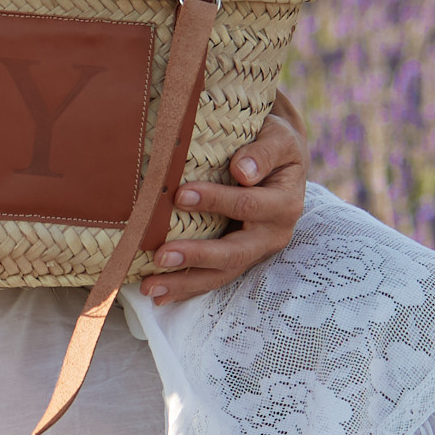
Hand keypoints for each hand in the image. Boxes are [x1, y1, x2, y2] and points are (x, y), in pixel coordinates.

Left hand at [142, 92, 308, 306]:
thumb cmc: (275, 143)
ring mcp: (256, 251)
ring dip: (185, 282)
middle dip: (196, 256)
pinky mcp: (240, 259)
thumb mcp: (277, 138)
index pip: (247, 205)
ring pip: (222, 273)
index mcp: (284, 203)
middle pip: (234, 253)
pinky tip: (160, 296)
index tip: (180, 195)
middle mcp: (273, 234)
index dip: (215, 201)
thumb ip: (263, 152)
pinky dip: (187, 287)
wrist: (283, 159)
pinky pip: (214, 276)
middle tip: (160, 256)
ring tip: (150, 288)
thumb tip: (242, 171)